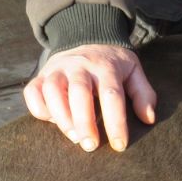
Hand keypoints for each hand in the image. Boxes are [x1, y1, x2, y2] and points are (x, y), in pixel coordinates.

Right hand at [23, 44, 156, 151]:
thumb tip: (148, 119)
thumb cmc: (112, 62)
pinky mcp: (41, 74)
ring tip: (73, 137)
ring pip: (52, 90)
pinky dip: (38, 108)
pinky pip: (33, 91)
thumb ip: (143, 94)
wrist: (85, 33)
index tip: (119, 145)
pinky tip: (51, 121)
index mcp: (106, 67)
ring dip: (61, 117)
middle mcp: (79, 66)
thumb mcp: (134, 70)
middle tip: (90, 146)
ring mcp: (57, 69)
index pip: (112, 95)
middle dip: (84, 122)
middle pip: (79, 92)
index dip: (116, 122)